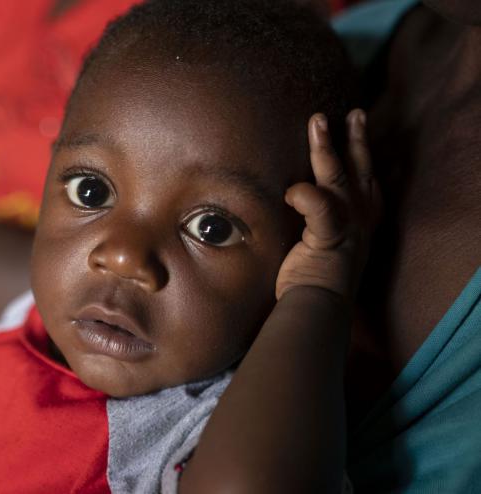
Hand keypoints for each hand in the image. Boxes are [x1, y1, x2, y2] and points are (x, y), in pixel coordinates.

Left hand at [276, 110, 380, 301]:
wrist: (318, 310)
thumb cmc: (311, 282)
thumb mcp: (317, 245)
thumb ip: (311, 220)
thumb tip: (288, 199)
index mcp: (360, 224)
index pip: (366, 182)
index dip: (363, 158)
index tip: (360, 130)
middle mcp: (360, 222)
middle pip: (359, 171)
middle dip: (356, 139)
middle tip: (352, 113)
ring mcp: (348, 228)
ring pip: (338, 178)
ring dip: (327, 148)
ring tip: (317, 120)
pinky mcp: (330, 238)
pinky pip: (320, 208)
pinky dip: (305, 196)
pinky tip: (291, 189)